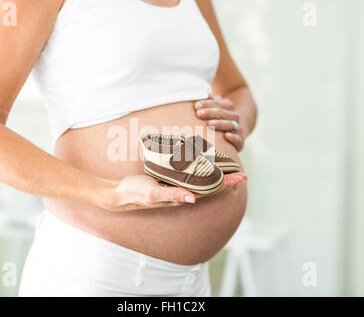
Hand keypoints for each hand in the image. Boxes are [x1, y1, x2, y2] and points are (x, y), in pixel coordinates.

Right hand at [106, 172, 247, 211]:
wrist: (120, 194)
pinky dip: (200, 170)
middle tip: (242, 172)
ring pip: (201, 180)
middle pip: (210, 186)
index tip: (242, 177)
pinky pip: (189, 175)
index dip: (227, 184)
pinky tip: (202, 164)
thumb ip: (172, 196)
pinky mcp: (170, 180)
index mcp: (182, 196)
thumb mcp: (154, 194)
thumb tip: (193, 199)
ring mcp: (177, 186)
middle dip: (227, 179)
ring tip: (228, 168)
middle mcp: (183, 192)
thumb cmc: (136, 194)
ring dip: (215, 175)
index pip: (210, 190)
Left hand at [195, 94, 245, 151]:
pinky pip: (238, 139)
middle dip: (210, 113)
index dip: (207, 104)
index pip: (218, 103)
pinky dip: (233, 137)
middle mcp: (234, 116)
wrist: (238, 131)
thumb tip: (204, 95)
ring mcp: (238, 128)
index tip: (196, 106)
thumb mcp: (216, 108)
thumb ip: (209, 102)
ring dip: (219, 124)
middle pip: (223, 113)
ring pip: (230, 124)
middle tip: (198, 113)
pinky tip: (226, 136)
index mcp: (228, 106)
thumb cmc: (220, 119)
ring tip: (209, 124)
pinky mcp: (241, 140)